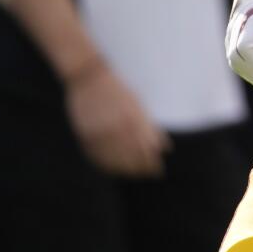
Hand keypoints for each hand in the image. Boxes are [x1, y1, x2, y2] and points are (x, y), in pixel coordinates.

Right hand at [64, 60, 169, 176]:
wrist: (88, 77)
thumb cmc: (117, 88)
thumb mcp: (138, 104)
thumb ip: (150, 128)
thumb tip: (166, 148)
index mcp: (133, 120)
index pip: (146, 151)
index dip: (153, 163)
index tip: (159, 170)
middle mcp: (117, 128)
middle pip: (132, 158)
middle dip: (142, 169)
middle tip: (150, 174)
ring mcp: (100, 133)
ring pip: (115, 161)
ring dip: (126, 170)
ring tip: (135, 174)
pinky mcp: (86, 135)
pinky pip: (97, 157)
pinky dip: (107, 165)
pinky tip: (114, 169)